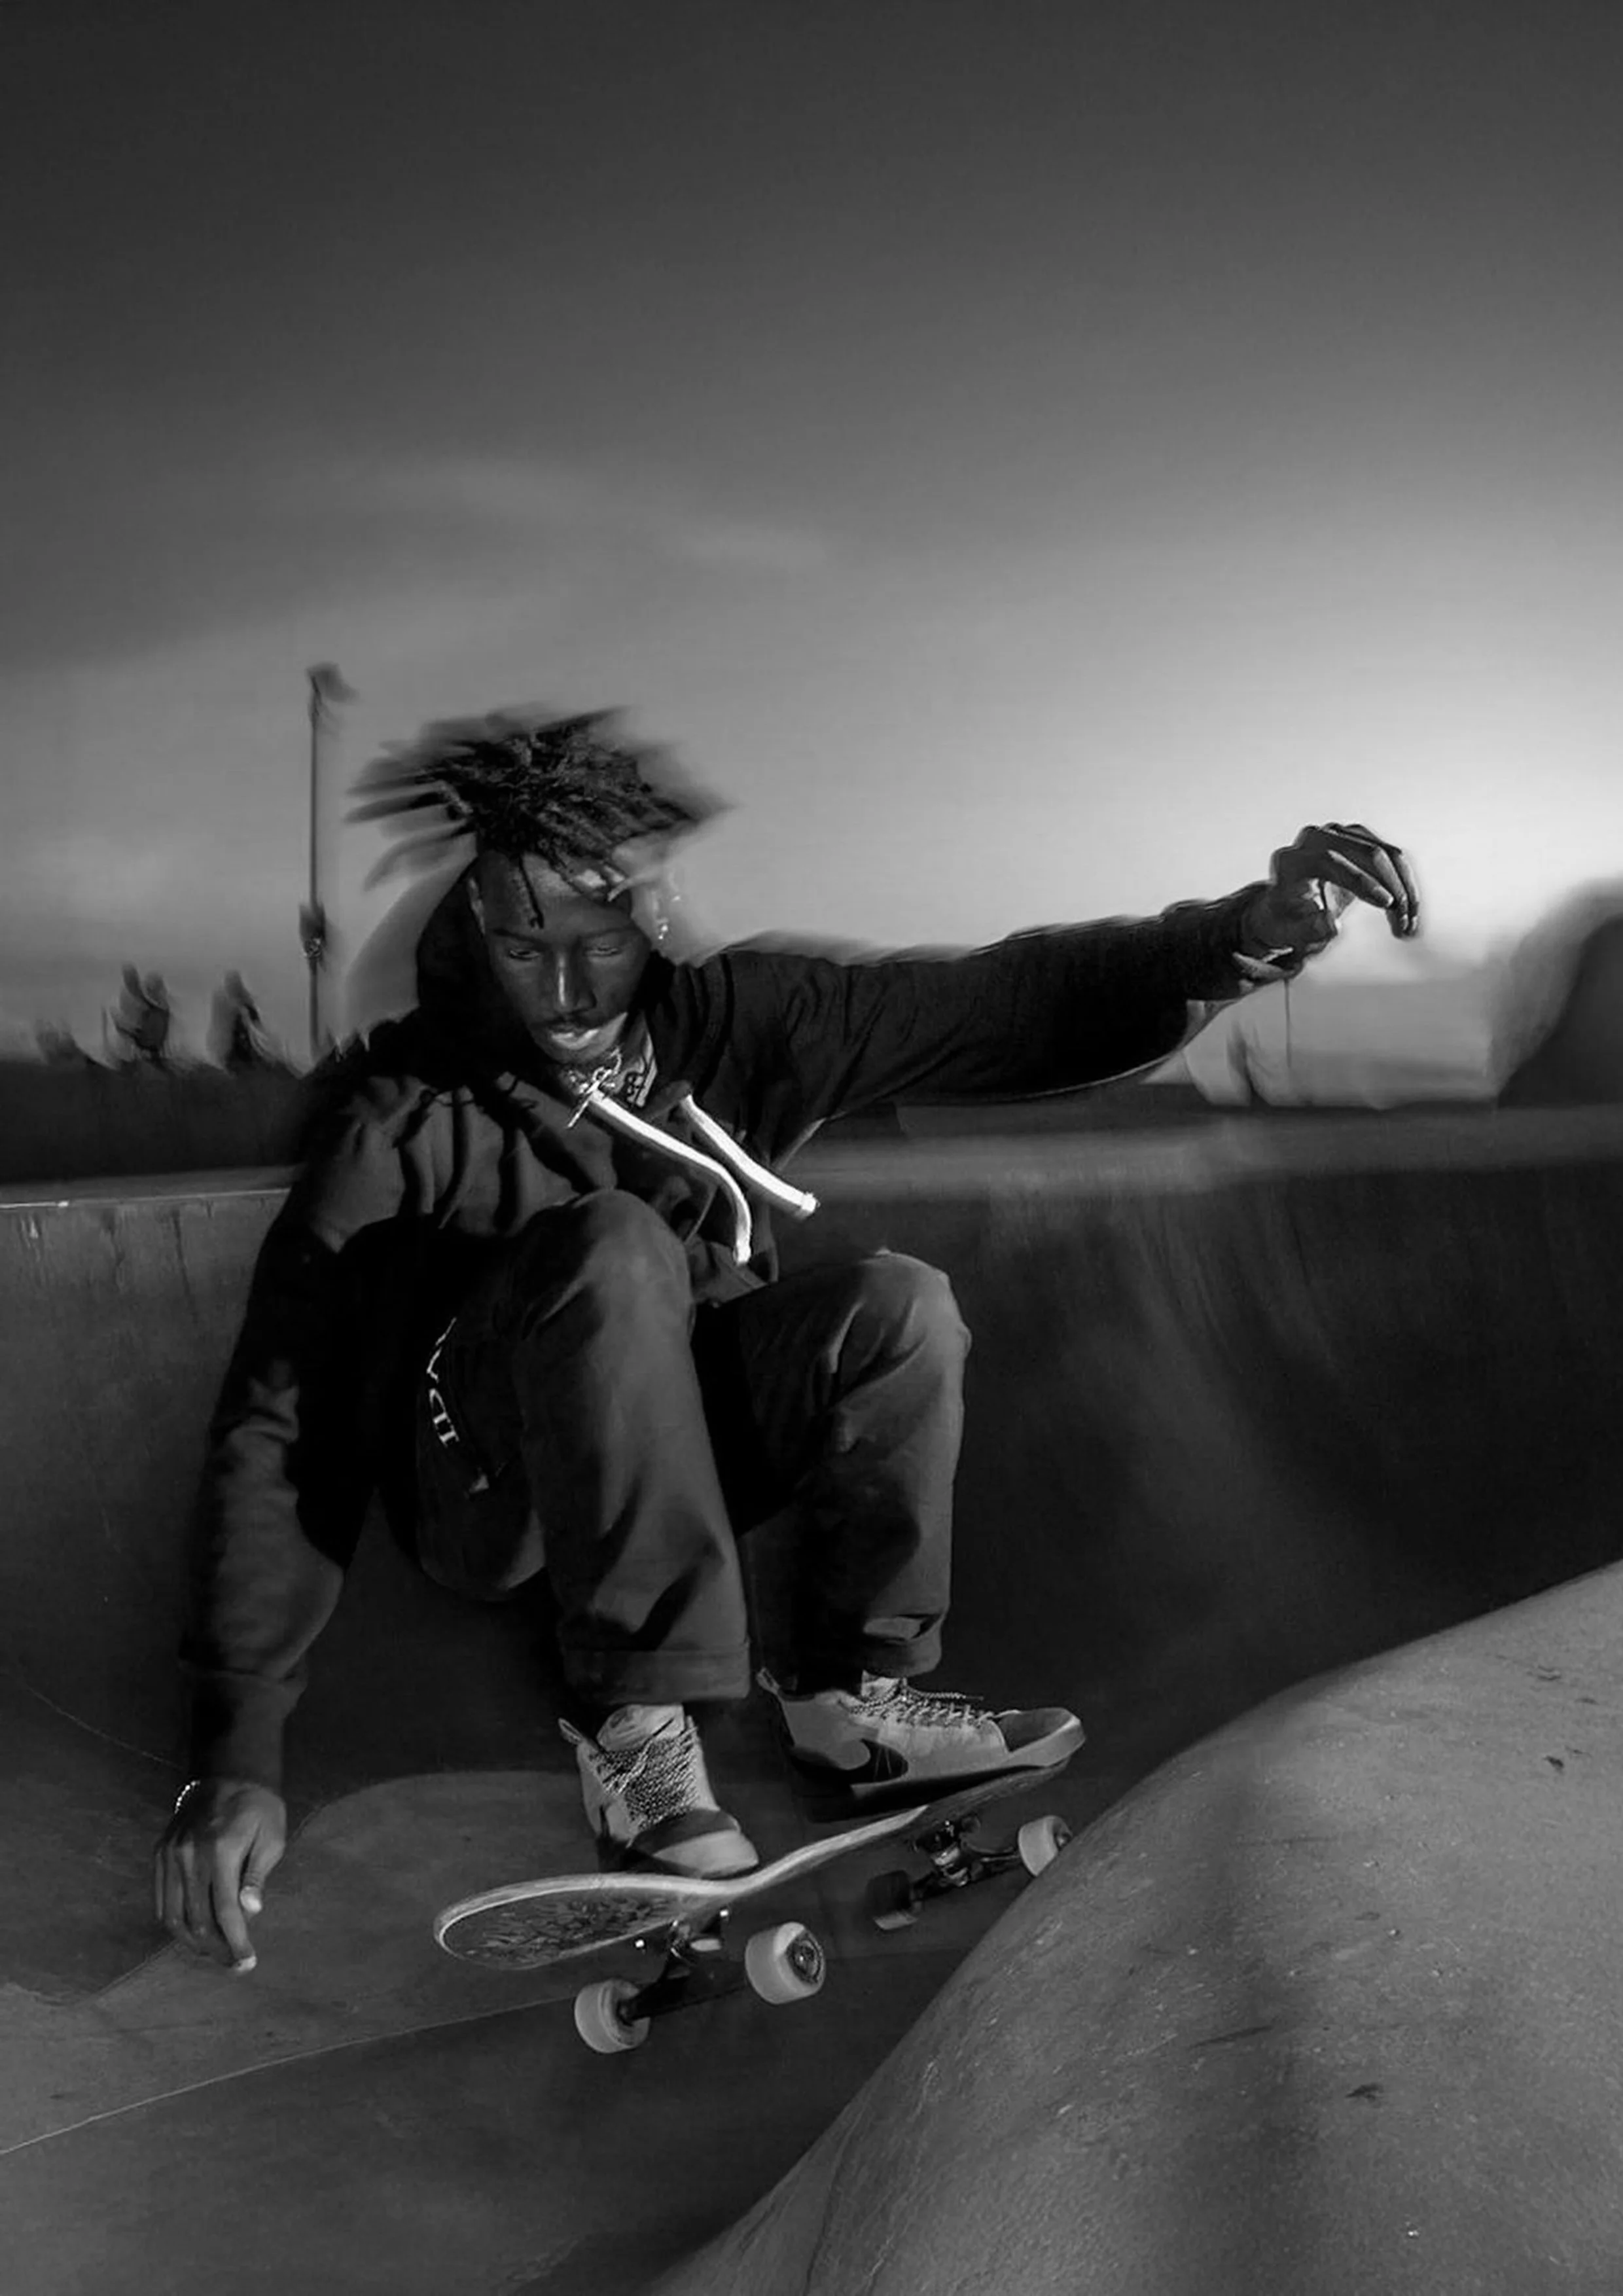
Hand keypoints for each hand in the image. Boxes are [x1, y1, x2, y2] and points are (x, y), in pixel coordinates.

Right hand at [154, 1778, 286, 1972]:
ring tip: (214, 1953)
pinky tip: (193, 1932)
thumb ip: (257, 1875)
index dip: (236, 1942)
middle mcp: (189, 1855)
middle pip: (197, 1920)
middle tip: (233, 1963)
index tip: (247, 1963)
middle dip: (216, 1949)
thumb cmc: (259, 1807)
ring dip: (192, 1942)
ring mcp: (170, 1855)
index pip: (225, 1911)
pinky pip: (160, 1900)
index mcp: (221, 1851)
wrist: (228, 1771)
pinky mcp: (160, 1853)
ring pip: (172, 1916)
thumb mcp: (272, 1836)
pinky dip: (174, 1922)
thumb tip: (250, 1912)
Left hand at [1247, 822, 1419, 955]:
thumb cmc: (1289, 922)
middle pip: (1368, 853)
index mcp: (1292, 860)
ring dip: (1405, 889)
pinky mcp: (1358, 837)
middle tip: (1406, 924)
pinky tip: (1410, 911)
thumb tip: (1333, 926)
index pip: (1331, 861)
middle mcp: (1315, 839)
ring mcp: (1339, 833)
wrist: (1289, 906)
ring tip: (1410, 925)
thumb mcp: (1292, 933)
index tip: (1387, 905)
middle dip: (1393, 888)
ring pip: (1387, 854)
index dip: (1362, 882)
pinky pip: (1392, 857)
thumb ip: (1308, 930)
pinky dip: (1404, 883)